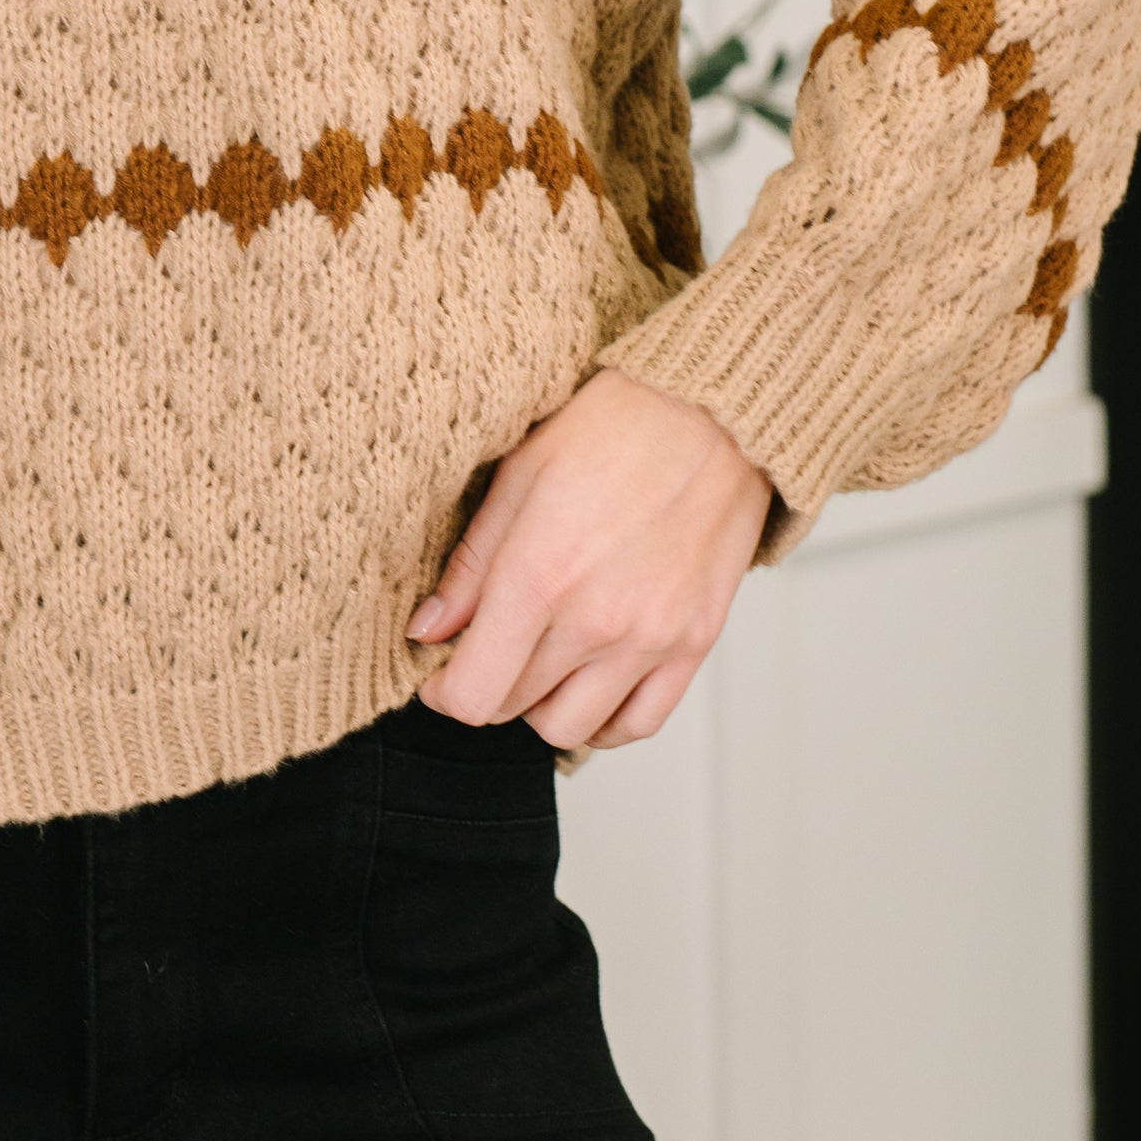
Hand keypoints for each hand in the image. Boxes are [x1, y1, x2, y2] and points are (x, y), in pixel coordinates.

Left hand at [406, 367, 773, 749]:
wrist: (711, 411)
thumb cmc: (614, 426)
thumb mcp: (518, 476)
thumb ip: (470, 566)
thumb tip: (428, 629)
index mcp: (540, 576)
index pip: (474, 693)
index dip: (444, 692)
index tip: (440, 670)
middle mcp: (597, 622)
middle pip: (514, 710)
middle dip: (486, 684)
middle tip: (487, 645)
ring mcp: (651, 640)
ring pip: (571, 729)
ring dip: (540, 706)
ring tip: (537, 659)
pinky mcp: (694, 643)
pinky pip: (639, 723)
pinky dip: (604, 720)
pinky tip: (587, 683)